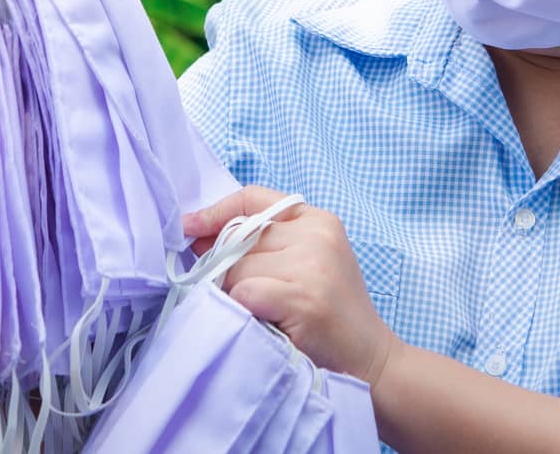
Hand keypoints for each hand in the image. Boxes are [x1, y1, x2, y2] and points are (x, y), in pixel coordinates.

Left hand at [183, 185, 401, 390]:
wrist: (371, 361)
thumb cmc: (329, 315)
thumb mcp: (306, 264)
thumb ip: (264, 244)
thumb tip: (201, 238)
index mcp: (318, 220)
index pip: (253, 198)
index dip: (215, 211)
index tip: (188, 226)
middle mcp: (317, 235)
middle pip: (239, 238)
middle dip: (226, 267)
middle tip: (243, 296)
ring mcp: (311, 265)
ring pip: (237, 268)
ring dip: (235, 295)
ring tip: (262, 313)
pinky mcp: (302, 297)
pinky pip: (243, 293)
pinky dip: (242, 311)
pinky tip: (264, 323)